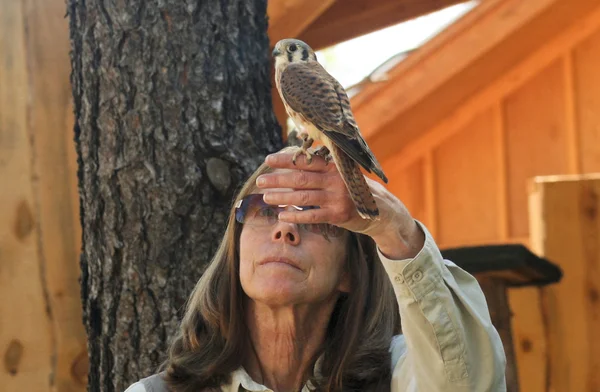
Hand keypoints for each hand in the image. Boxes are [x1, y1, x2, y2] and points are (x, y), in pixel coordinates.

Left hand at [256, 149, 424, 258]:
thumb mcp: (342, 174)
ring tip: (266, 198)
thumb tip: (294, 159)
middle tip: (260, 180)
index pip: (306, 161)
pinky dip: (295, 216)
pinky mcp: (339, 215)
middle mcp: (336, 180)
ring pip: (303, 197)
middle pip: (301, 179)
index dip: (286, 160)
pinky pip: (312, 216)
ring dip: (282, 198)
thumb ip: (322, 168)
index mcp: (335, 166)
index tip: (268, 160)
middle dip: (278, 179)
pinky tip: (282, 215)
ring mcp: (338, 198)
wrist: (380, 210)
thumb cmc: (353, 189)